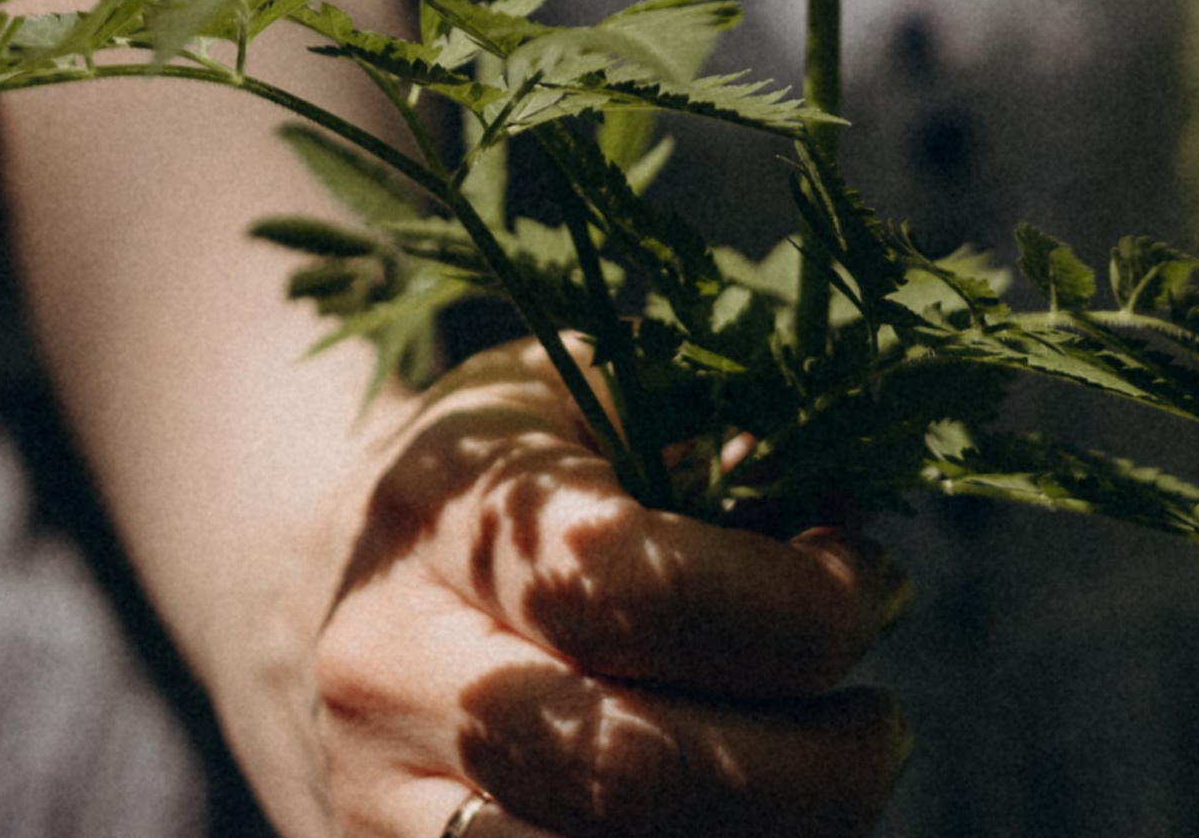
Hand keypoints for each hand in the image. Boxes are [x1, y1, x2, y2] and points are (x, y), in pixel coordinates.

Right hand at [308, 346, 912, 837]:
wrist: (315, 591)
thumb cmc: (494, 482)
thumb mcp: (576, 403)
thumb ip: (701, 430)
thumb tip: (841, 503)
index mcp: (440, 515)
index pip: (638, 591)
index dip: (793, 608)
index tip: (873, 587)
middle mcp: (394, 672)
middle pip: (638, 775)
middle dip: (813, 768)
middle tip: (883, 726)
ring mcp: (388, 808)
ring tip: (826, 782)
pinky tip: (754, 824)